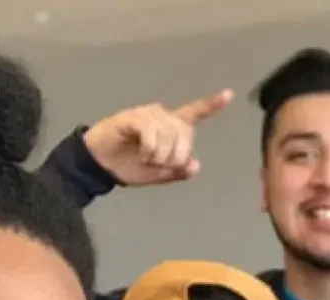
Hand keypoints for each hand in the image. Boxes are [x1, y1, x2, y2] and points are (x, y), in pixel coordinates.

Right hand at [82, 89, 233, 185]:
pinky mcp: (132, 117)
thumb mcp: (156, 175)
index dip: (211, 105)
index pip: (194, 114)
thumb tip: (195, 164)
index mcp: (169, 128)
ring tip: (147, 160)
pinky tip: (142, 154)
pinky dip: (149, 148)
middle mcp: (161, 116)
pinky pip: (151, 131)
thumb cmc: (127, 166)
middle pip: (184, 132)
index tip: (228, 95)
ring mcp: (146, 115)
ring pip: (168, 133)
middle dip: (175, 155)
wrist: (100, 165)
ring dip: (160, 154)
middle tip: (159, 165)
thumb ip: (176, 171)